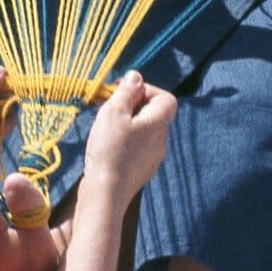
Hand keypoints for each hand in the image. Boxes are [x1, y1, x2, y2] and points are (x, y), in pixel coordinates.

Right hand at [81, 71, 176, 201]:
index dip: (147, 91)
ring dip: (128, 125)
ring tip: (107, 130)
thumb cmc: (110, 149)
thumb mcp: (114, 112)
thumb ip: (126, 92)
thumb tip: (135, 77)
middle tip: (111, 110)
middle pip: (154, 114)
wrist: (105, 193)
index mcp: (159, 124)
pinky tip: (108, 148)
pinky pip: (138, 148)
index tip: (124, 95)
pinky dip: (125, 143)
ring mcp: (153, 158)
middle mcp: (161, 141)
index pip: (166, 98)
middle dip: (133, 107)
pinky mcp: (142, 171)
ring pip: (144, 132)